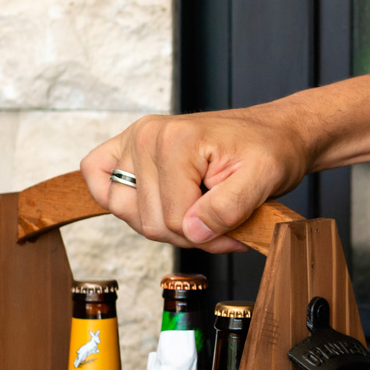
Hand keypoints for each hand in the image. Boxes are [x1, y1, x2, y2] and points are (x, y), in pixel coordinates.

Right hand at [80, 102, 315, 251]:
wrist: (272, 133)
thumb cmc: (269, 152)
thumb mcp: (264, 180)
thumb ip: (229, 207)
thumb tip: (192, 230)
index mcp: (176, 140)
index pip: (177, 220)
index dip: (211, 236)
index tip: (237, 229)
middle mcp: (146, 136)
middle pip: (152, 222)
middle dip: (191, 233)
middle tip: (222, 221)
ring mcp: (133, 140)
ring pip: (129, 214)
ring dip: (166, 224)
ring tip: (199, 211)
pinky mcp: (127, 148)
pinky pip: (97, 178)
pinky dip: (119, 200)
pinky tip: (151, 202)